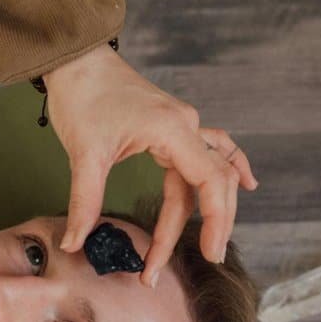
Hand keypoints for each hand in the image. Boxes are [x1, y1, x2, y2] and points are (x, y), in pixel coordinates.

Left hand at [42, 43, 258, 286]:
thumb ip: (84, 201)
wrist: (78, 61)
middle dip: (211, 224)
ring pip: (207, 174)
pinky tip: (247, 183)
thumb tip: (73, 244)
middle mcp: (187, 128)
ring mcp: (183, 127)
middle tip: (204, 260)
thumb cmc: (82, 97)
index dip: (215, 220)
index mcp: (173, 131)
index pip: (210, 182)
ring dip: (205, 210)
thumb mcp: (83, 153)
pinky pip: (211, 151)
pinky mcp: (172, 128)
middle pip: (216, 182)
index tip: (209, 253)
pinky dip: (227, 169)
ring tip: (204, 245)